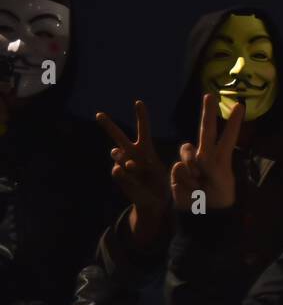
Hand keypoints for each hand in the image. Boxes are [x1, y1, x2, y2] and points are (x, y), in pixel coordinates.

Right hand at [97, 100, 169, 216]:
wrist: (156, 201)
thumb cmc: (160, 183)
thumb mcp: (160, 171)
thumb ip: (146, 164)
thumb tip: (125, 163)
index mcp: (146, 149)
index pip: (143, 129)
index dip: (141, 116)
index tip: (138, 102)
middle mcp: (132, 154)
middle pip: (118, 136)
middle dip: (108, 125)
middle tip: (99, 114)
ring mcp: (124, 165)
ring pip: (117, 154)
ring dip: (122, 157)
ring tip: (132, 164)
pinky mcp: (120, 177)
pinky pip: (118, 171)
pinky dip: (123, 173)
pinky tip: (126, 174)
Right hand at [170, 94, 242, 211]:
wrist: (202, 215)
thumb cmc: (217, 198)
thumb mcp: (221, 182)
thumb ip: (209, 166)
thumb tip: (191, 157)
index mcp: (221, 158)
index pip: (229, 137)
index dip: (233, 122)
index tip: (240, 106)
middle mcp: (204, 156)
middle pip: (206, 130)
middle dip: (207, 112)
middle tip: (209, 96)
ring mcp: (189, 162)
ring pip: (187, 152)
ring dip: (193, 168)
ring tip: (200, 183)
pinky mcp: (176, 172)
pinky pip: (179, 169)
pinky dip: (185, 181)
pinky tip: (190, 189)